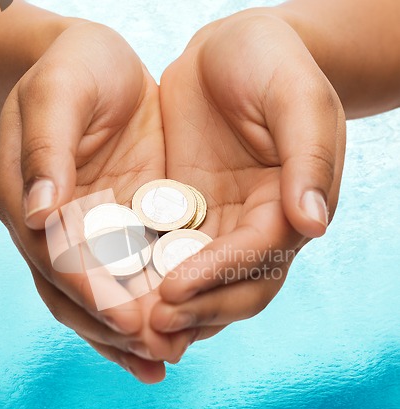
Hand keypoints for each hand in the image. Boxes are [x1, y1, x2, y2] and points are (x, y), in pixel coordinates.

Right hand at [0, 22, 189, 382]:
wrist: (99, 68)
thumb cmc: (74, 69)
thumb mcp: (59, 94)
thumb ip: (47, 149)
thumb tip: (39, 215)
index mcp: (31, 202)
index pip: (58, 259)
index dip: (92, 292)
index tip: (131, 320)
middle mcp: (57, 230)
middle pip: (78, 294)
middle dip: (117, 327)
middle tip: (160, 353)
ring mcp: (91, 234)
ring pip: (105, 296)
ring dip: (133, 334)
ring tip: (167, 359)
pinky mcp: (124, 228)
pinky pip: (134, 276)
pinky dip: (149, 308)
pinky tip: (174, 333)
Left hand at [151, 11, 345, 337]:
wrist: (230, 51)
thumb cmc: (270, 63)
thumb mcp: (297, 98)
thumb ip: (310, 157)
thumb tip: (313, 225)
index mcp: (290, 206)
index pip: (260, 256)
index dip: (219, 276)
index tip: (175, 288)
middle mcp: (257, 226)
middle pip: (236, 287)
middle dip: (198, 310)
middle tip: (152, 326)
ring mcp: (220, 225)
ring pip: (203, 284)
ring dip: (174, 312)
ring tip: (135, 330)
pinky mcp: (187, 216)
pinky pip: (169, 256)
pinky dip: (150, 281)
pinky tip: (122, 296)